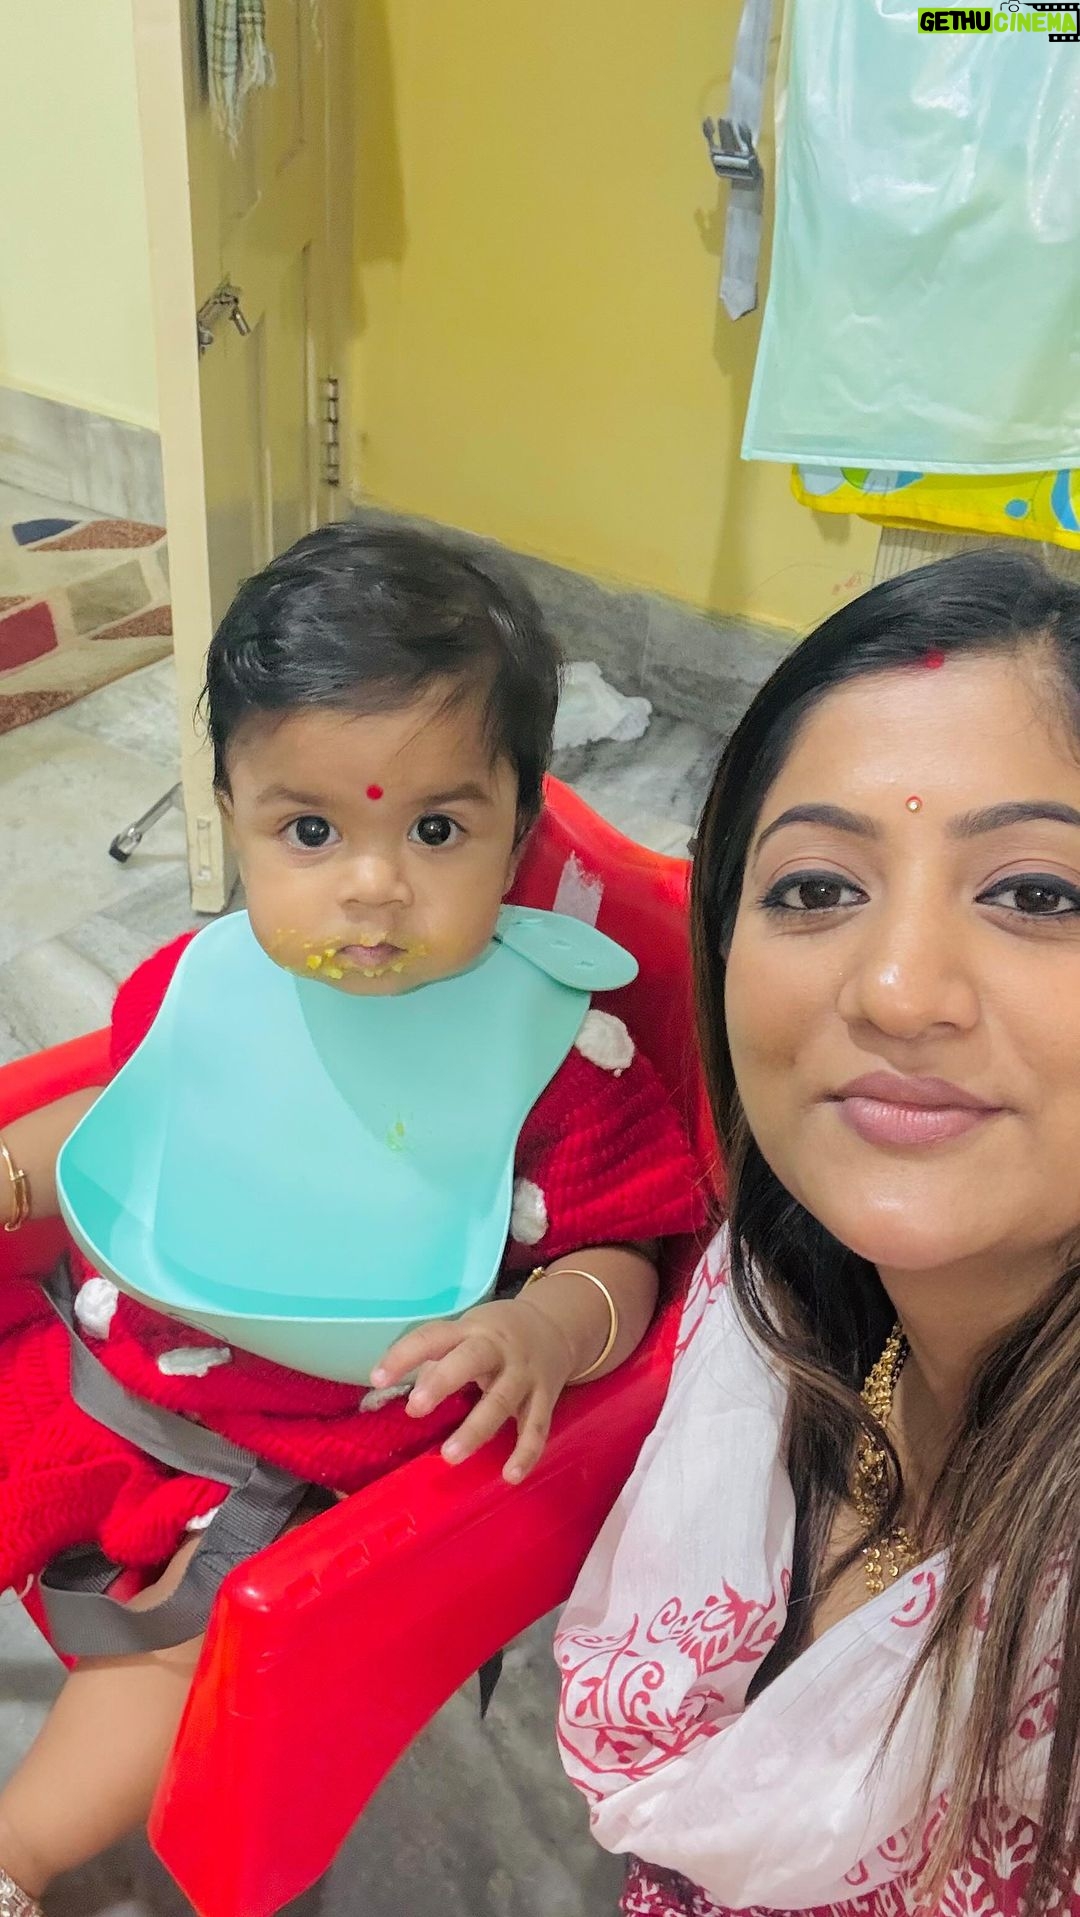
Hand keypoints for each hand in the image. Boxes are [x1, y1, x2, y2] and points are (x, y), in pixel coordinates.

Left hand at [369, 1298, 576, 1483]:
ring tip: (450, 1455)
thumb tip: (401, 1395)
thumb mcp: (467, 1333)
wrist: (557, 1326)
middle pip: (470, 1360)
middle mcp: (498, 1348)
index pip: (432, 1336)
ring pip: (502, 1400)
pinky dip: (526, 1451)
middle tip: (415, 1408)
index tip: (376, 1378)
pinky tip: (510, 1476)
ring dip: (476, 1428)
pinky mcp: (545, 1396)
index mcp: (470, 1329)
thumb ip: (438, 1360)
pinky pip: (536, 1426)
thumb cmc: (496, 1335)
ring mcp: (524, 1373)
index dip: (403, 1355)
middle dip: (442, 1383)